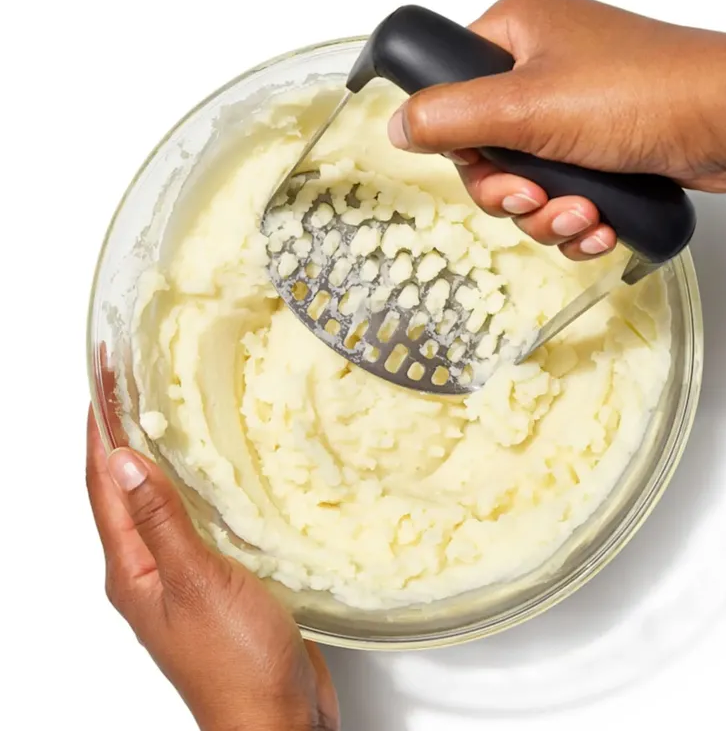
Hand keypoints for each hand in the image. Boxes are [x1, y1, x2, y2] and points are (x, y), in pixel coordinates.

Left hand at [86, 409, 338, 730]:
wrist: (275, 718)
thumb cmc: (233, 662)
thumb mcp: (195, 582)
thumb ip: (161, 521)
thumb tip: (125, 461)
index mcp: (131, 569)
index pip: (103, 484)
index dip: (99, 429)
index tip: (103, 380)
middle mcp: (149, 570)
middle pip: (125, 489)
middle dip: (124, 435)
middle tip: (137, 385)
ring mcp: (182, 576)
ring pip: (163, 502)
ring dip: (161, 458)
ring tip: (173, 414)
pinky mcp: (217, 580)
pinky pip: (198, 521)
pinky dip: (199, 487)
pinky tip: (220, 473)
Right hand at [388, 0, 725, 259]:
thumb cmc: (646, 92)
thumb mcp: (528, 107)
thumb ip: (451, 117)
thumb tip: (398, 124)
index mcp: (517, 32)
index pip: (451, 92)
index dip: (462, 144)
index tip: (487, 166)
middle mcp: (541, 67)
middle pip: (487, 151)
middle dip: (512, 193)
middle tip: (536, 199)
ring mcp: (571, 110)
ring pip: (525, 182)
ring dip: (547, 214)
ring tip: (583, 216)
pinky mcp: (598, 147)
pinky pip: (561, 195)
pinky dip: (575, 220)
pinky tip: (599, 226)